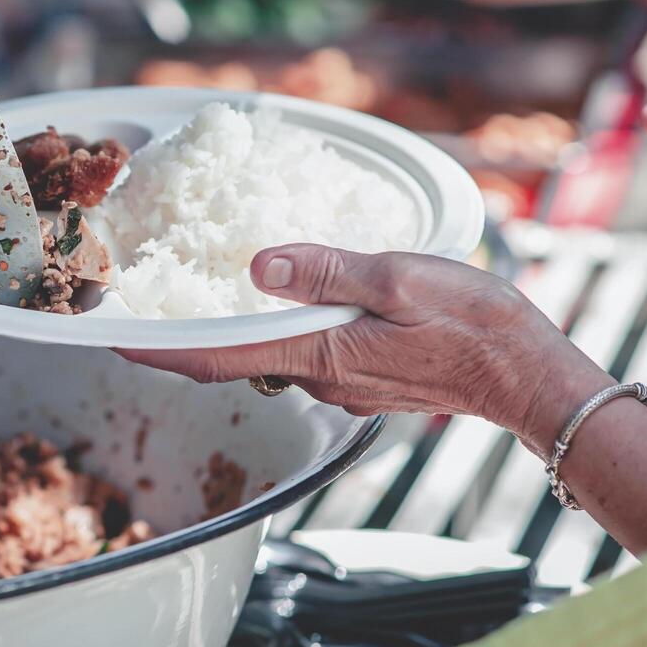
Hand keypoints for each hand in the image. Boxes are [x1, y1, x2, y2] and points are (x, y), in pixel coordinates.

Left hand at [119, 245, 608, 452]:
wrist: (529, 375)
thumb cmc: (475, 327)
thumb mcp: (401, 280)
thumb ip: (327, 272)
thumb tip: (259, 264)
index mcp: (318, 354)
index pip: (218, 358)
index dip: (161, 350)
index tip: (117, 340)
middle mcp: (319, 377)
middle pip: (233, 358)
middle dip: (185, 339)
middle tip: (146, 307)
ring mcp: (341, 381)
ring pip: (266, 355)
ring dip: (229, 331)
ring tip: (197, 294)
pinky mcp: (362, 375)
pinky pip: (301, 352)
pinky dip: (273, 329)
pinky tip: (277, 299)